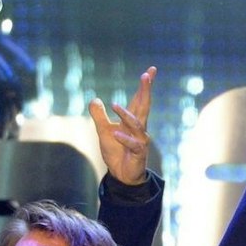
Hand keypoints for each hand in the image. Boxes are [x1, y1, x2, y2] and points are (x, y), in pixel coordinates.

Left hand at [91, 67, 154, 185]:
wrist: (122, 174)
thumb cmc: (116, 151)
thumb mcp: (103, 131)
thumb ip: (99, 115)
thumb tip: (95, 99)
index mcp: (132, 120)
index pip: (139, 99)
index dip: (145, 86)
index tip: (150, 70)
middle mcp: (139, 128)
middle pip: (144, 106)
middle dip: (145, 90)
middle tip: (147, 75)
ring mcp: (140, 140)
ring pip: (137, 124)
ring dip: (126, 114)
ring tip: (114, 105)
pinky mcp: (139, 153)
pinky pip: (133, 144)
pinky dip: (124, 138)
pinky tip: (115, 134)